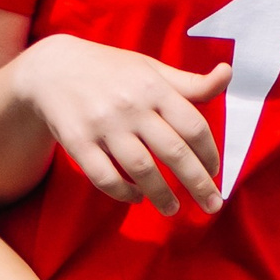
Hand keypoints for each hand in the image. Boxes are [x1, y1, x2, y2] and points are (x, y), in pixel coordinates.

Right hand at [16, 35, 231, 216]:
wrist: (52, 69)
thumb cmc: (111, 71)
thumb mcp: (150, 69)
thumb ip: (189, 83)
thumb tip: (227, 74)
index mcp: (154, 86)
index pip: (193, 126)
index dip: (209, 154)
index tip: (215, 173)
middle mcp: (131, 105)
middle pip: (173, 151)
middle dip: (197, 183)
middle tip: (212, 206)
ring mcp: (103, 125)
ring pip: (141, 169)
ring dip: (161, 195)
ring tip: (172, 210)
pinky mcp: (77, 142)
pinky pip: (105, 177)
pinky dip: (124, 192)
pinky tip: (136, 197)